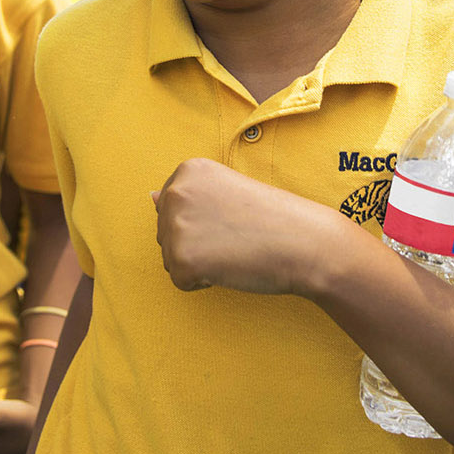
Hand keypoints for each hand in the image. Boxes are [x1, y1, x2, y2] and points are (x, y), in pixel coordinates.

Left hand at [151, 158, 353, 295]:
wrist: (304, 241)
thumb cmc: (273, 217)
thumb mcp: (226, 192)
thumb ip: (187, 195)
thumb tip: (149, 196)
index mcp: (188, 170)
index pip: (170, 207)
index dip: (203, 221)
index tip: (231, 218)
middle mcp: (175, 192)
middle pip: (166, 233)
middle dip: (196, 242)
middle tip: (235, 236)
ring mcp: (176, 226)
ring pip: (171, 258)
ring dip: (199, 263)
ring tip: (233, 249)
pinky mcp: (182, 260)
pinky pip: (181, 282)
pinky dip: (203, 283)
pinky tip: (230, 266)